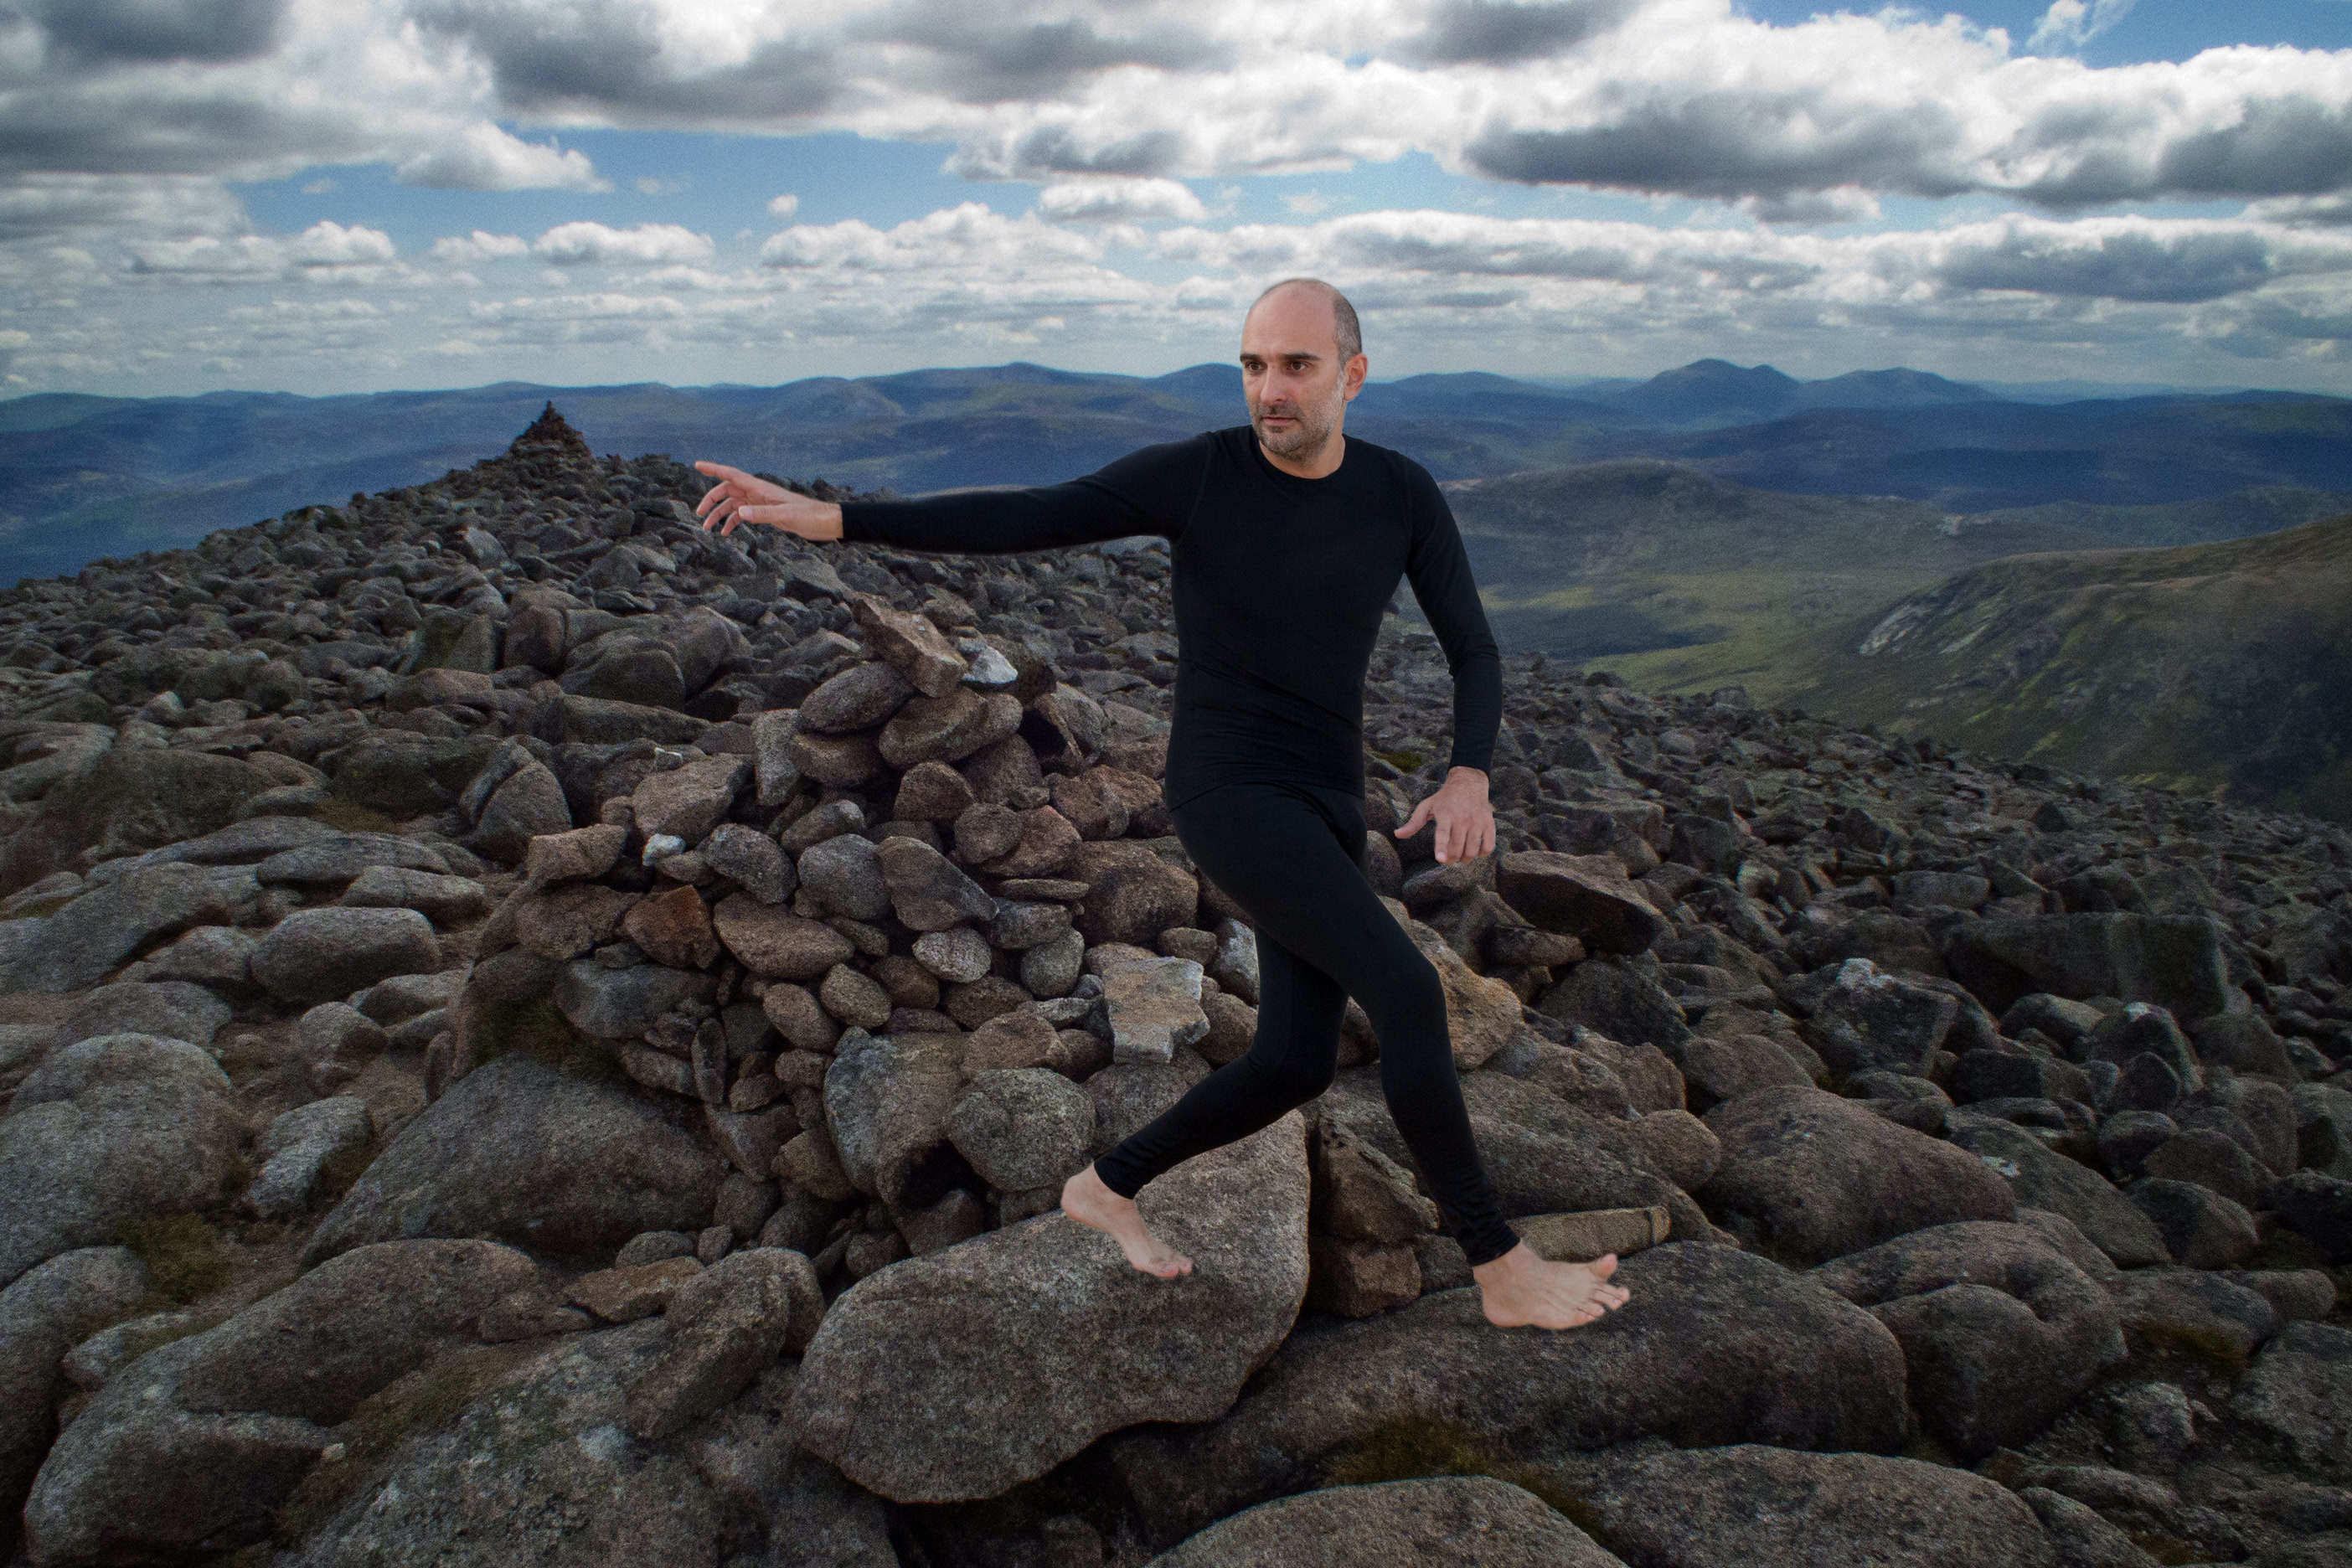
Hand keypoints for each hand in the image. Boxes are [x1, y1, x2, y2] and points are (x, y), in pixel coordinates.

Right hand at [693, 461, 843, 540]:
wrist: (823, 522)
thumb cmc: (808, 515)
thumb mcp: (785, 515)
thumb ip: (763, 514)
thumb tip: (740, 512)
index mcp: (760, 488)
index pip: (731, 475)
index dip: (713, 469)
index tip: (696, 465)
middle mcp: (757, 492)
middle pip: (727, 491)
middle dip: (711, 500)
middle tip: (699, 515)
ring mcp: (760, 502)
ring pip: (732, 504)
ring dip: (719, 515)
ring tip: (708, 529)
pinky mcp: (765, 512)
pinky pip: (743, 515)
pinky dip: (732, 522)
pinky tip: (726, 534)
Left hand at [1396, 767, 1494, 863]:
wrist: (1468, 783)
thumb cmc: (1444, 798)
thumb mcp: (1426, 806)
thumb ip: (1413, 822)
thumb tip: (1397, 834)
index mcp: (1445, 814)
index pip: (1443, 834)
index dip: (1441, 847)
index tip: (1440, 859)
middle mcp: (1462, 818)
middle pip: (1457, 848)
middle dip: (1451, 859)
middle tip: (1447, 859)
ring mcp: (1477, 822)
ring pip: (1473, 850)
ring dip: (1465, 859)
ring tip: (1460, 856)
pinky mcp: (1489, 824)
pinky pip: (1488, 846)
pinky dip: (1481, 853)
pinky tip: (1474, 849)